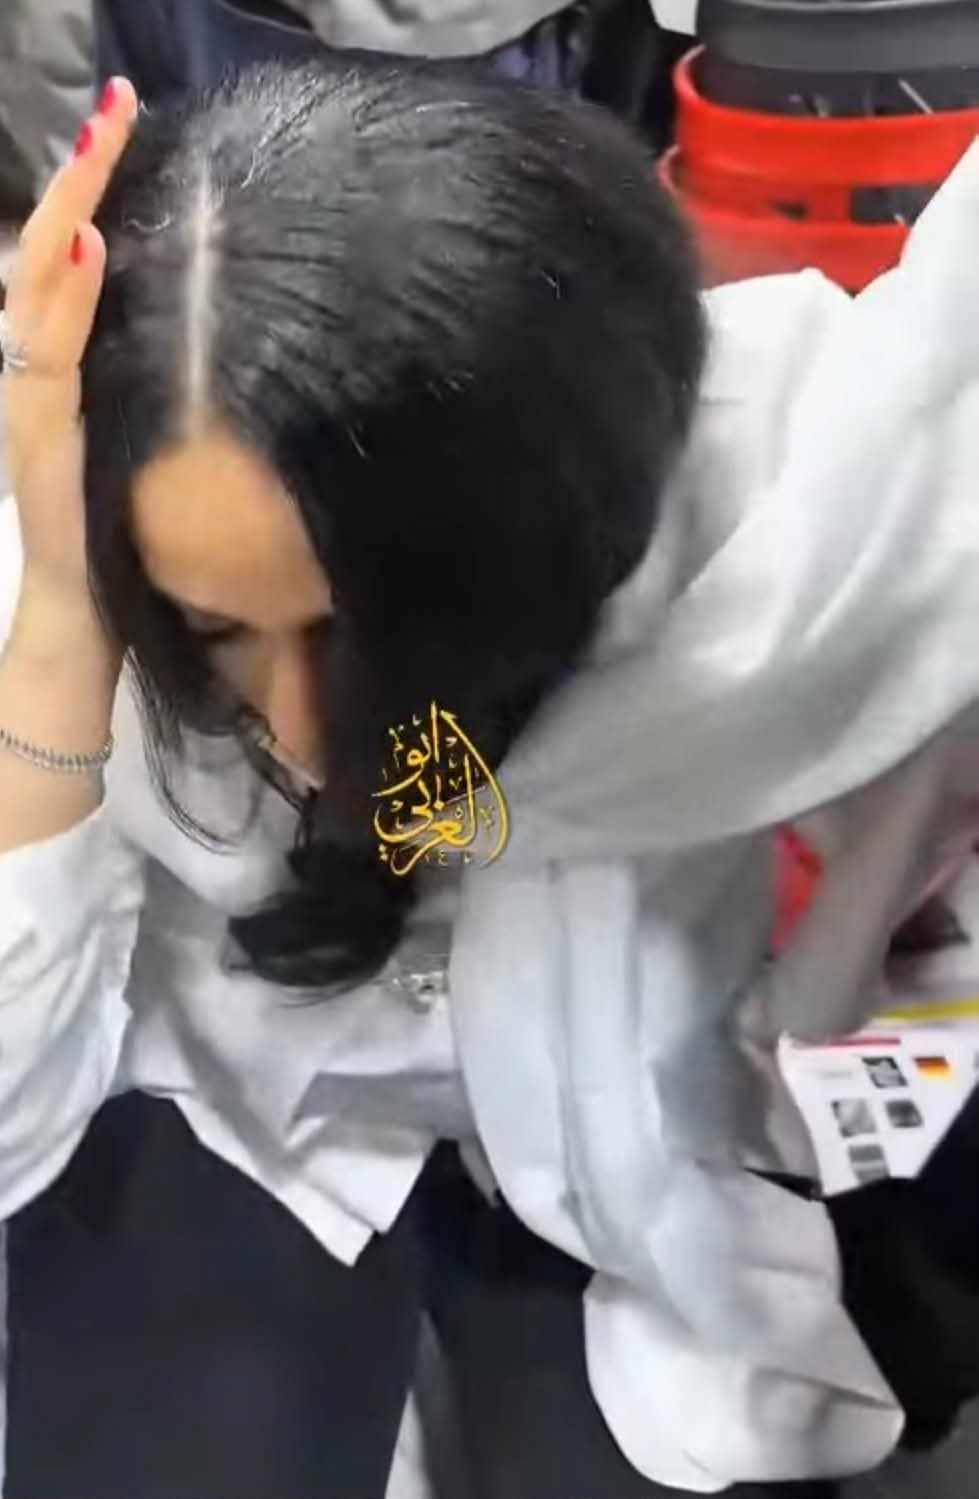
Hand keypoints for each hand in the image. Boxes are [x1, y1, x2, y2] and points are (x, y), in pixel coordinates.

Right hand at [2, 77, 137, 613]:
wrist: (82, 613)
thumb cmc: (115, 532)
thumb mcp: (137, 438)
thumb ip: (147, 383)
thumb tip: (202, 327)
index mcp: (59, 364)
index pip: (69, 259)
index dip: (90, 193)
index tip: (124, 128)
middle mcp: (35, 368)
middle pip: (46, 251)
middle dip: (79, 176)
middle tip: (116, 106)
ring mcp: (32, 398)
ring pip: (37, 284)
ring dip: (69, 210)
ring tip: (100, 145)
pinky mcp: (40, 432)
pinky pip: (49, 351)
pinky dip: (69, 295)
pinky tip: (90, 246)